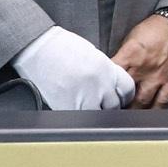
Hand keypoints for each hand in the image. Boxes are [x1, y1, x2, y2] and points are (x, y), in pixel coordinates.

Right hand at [11, 25, 134, 110]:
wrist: (39, 49)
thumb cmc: (62, 48)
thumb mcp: (92, 56)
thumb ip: (104, 72)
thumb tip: (108, 86)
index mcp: (108, 69)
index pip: (128, 89)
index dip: (123, 96)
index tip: (118, 98)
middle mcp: (100, 84)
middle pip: (114, 105)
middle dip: (109, 106)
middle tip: (101, 105)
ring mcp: (85, 97)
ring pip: (98, 115)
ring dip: (94, 113)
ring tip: (85, 107)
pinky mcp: (69, 106)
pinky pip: (80, 119)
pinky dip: (78, 117)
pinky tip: (73, 108)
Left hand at [112, 14, 167, 107]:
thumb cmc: (156, 28)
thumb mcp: (132, 37)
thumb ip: (123, 54)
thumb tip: (114, 67)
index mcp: (130, 55)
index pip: (112, 75)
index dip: (103, 85)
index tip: (98, 93)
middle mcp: (143, 69)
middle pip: (125, 93)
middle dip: (116, 104)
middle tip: (109, 110)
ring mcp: (158, 77)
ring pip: (142, 101)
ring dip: (133, 110)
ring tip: (126, 116)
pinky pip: (163, 100)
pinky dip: (155, 109)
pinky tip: (149, 115)